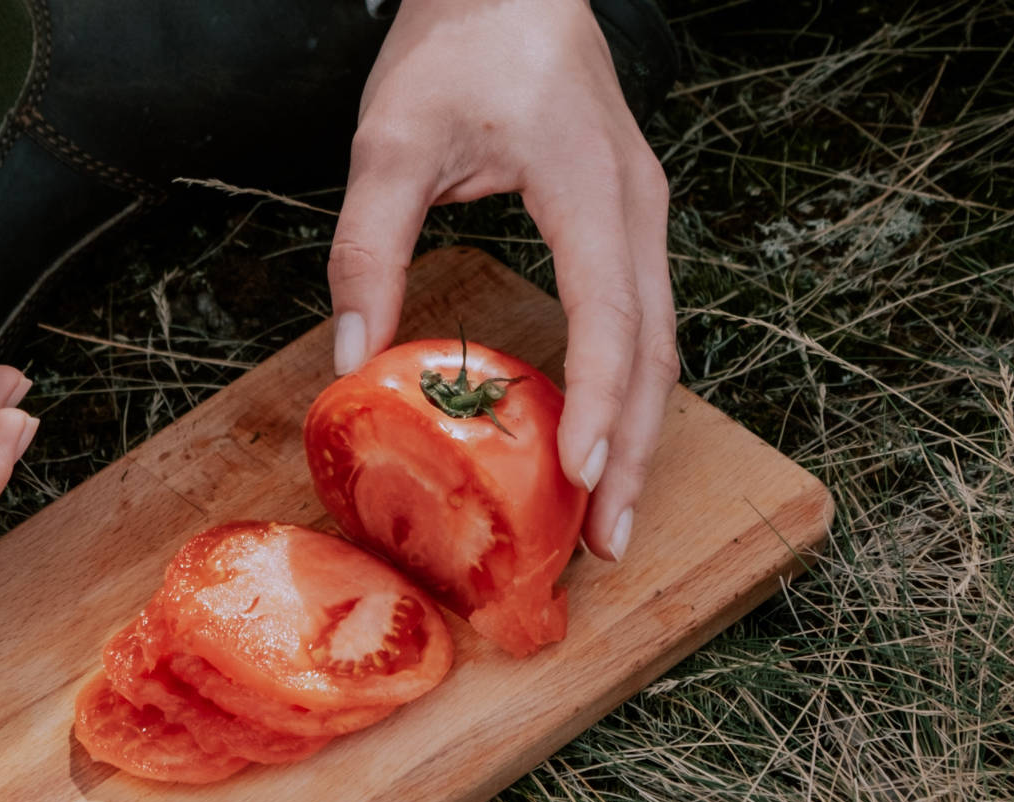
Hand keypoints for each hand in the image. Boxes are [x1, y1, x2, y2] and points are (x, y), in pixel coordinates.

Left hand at [328, 0, 675, 561]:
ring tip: (611, 516)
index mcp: (588, 183)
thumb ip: (368, 245)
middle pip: (658, 349)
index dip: (599, 401)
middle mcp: (635, 204)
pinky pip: (645, 322)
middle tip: (609, 540)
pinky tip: (601, 442)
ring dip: (638, 433)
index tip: (579, 476)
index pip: (610, 311)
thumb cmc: (460, 43)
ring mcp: (643, 214)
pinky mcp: (628, 223)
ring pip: (663, 344)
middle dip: (634, 452)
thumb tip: (350, 355)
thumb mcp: (391, 139)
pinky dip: (629, 393)